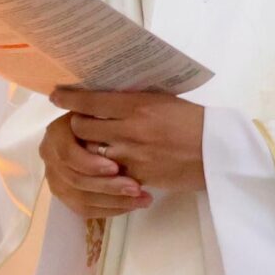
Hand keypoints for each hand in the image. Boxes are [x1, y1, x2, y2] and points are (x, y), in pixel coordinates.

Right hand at [40, 111, 150, 217]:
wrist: (104, 131)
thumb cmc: (110, 117)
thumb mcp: (105, 110)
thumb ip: (104, 120)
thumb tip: (111, 127)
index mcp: (58, 132)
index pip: (68, 154)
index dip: (90, 164)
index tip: (116, 168)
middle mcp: (51, 155)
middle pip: (75, 179)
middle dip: (108, 186)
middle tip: (137, 188)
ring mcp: (55, 177)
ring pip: (80, 198)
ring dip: (114, 201)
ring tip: (143, 199)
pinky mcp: (65, 194)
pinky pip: (84, 209)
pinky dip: (110, 209)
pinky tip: (132, 205)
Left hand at [50, 88, 207, 194]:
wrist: (218, 153)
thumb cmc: (196, 122)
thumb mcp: (166, 102)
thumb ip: (137, 101)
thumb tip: (110, 100)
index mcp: (139, 104)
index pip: (92, 100)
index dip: (70, 98)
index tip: (57, 96)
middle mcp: (129, 128)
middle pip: (81, 126)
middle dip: (76, 125)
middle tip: (79, 123)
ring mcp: (131, 155)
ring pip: (90, 153)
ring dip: (88, 149)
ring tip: (92, 146)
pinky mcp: (136, 177)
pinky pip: (108, 174)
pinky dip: (106, 170)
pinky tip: (111, 168)